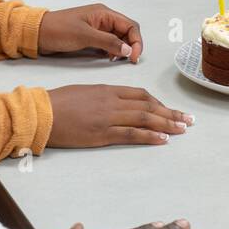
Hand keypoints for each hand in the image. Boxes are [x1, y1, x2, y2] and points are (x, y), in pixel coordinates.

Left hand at [39, 4, 142, 61]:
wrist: (36, 34)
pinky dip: (112, 51)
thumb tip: (128, 50)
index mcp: (104, 13)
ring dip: (122, 49)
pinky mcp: (91, 37)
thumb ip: (108, 42)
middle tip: (130, 60)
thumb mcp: (84, 36)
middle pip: (127, 31)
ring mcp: (97, 28)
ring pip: (119, 38)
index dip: (136, 41)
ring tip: (117, 60)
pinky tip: (109, 58)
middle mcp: (103, 19)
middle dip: (131, 45)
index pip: (130, 25)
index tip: (134, 56)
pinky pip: (109, 43)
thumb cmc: (58, 30)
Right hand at [47, 85, 192, 147]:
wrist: (40, 113)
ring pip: (145, 119)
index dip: (159, 103)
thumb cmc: (58, 103)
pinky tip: (163, 139)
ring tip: (182, 129)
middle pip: (149, 106)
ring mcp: (108, 117)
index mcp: (108, 89)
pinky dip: (150, 136)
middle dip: (171, 113)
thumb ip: (104, 96)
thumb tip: (118, 102)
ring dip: (167, 124)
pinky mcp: (102, 134)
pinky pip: (131, 134)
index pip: (141, 95)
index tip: (170, 110)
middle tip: (188, 120)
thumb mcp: (85, 92)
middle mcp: (112, 101)